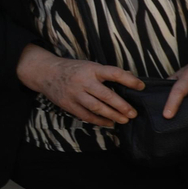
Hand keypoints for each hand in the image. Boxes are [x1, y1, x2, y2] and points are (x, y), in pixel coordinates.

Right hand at [15, 45, 143, 127]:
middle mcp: (83, 81)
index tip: (141, 86)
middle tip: (133, 113)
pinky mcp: (67, 104)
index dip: (129, 80)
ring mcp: (74, 94)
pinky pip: (85, 115)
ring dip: (112, 115)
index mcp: (92, 69)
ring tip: (124, 120)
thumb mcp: (91, 66)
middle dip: (122, 106)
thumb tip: (130, 79)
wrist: (46, 73)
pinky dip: (98, 121)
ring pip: (96, 108)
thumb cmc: (74, 69)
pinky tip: (109, 123)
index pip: (114, 73)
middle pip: (106, 95)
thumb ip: (107, 73)